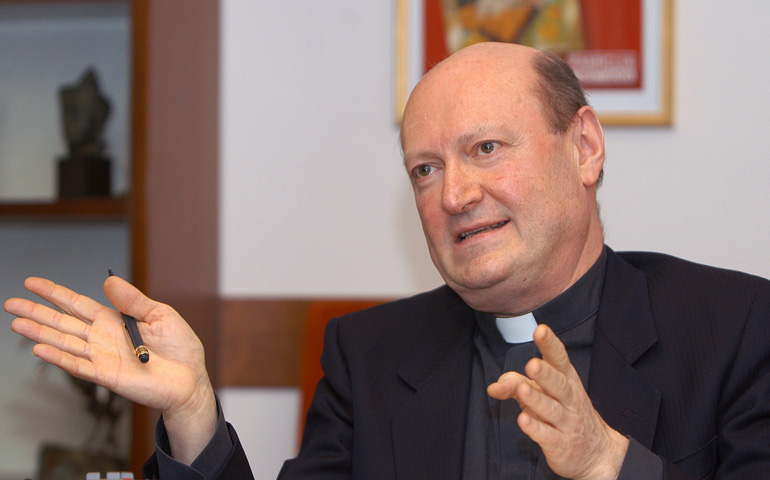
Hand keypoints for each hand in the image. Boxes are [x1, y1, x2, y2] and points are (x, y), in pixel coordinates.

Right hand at [5, 276, 216, 463]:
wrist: (190, 379)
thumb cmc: (179, 348)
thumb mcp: (160, 315)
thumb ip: (133, 300)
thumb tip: (110, 280)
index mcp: (114, 320)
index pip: (78, 304)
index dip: (55, 293)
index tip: (32, 283)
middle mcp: (102, 338)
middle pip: (63, 322)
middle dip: (37, 312)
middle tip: (11, 303)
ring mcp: (102, 357)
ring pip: (64, 343)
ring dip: (41, 333)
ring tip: (17, 323)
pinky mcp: (107, 375)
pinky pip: (79, 366)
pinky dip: (60, 358)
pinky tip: (40, 349)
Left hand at [487, 324, 628, 479]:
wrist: (597, 453)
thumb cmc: (565, 415)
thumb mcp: (543, 394)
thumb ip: (516, 384)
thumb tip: (493, 385)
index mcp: (567, 381)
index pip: (560, 359)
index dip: (550, 345)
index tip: (541, 330)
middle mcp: (569, 400)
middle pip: (558, 384)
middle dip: (545, 374)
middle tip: (532, 364)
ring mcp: (567, 423)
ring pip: (552, 410)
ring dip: (537, 400)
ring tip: (523, 391)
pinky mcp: (562, 446)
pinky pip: (548, 436)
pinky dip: (536, 428)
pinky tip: (523, 420)